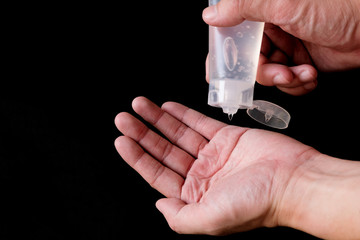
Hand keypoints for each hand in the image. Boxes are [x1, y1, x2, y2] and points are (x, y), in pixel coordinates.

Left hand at [114, 97, 318, 234]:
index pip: (157, 174)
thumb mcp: (211, 220)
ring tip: (139, 105)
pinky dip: (182, 114)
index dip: (138, 157)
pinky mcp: (227, 137)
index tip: (122, 140)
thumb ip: (180, 218)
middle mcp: (202, 175)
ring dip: (158, 119)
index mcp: (195, 196)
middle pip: (164, 151)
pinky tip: (166, 106)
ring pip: (178, 134)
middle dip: (143, 133)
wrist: (294, 180)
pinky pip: (199, 123)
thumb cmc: (256, 203)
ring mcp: (214, 154)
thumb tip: (158, 205)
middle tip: (123, 117)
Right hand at [203, 0, 359, 94]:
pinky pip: (285, 82)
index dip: (225, 53)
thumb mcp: (284, 3)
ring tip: (302, 73)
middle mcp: (272, 27)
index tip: (220, 72)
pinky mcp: (299, 62)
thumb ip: (243, 7)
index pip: (232, 32)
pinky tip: (310, 75)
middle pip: (249, 60)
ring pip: (267, 74)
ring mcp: (286, 46)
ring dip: (284, 80)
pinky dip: (296, 84)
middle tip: (278, 74)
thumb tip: (210, 16)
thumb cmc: (338, 7)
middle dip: (263, 73)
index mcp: (263, 8)